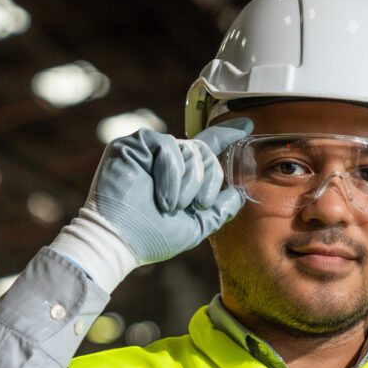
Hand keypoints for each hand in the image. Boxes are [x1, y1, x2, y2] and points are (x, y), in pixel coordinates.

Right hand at [50, 119, 252, 290]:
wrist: (120, 241)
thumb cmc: (152, 238)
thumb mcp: (195, 226)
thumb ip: (218, 209)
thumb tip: (238, 194)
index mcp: (180, 175)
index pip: (207, 147)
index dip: (227, 135)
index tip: (246, 126)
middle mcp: (165, 159)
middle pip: (204, 151)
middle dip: (206, 180)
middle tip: (192, 206)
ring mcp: (148, 150)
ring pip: (189, 149)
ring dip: (186, 183)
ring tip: (170, 206)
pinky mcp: (132, 144)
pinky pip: (167, 145)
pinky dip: (170, 173)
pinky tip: (163, 196)